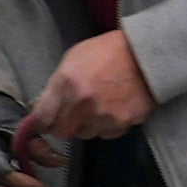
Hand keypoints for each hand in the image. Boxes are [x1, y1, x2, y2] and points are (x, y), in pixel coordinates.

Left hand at [24, 30, 155, 151]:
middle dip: (63, 124)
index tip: (44, 119)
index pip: (42, 119)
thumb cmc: (107, 52)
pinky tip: (112, 108)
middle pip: (62, 132)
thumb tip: (41, 106)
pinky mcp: (122, 123)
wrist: (145, 54)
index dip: (41, 121)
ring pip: (85, 134)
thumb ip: (56, 85)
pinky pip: (106, 133)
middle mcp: (82, 104)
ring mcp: (103, 116)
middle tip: (69, 114)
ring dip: (86, 124)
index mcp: (66, 84)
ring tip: (96, 105)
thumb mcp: (73, 58)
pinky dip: (106, 125)